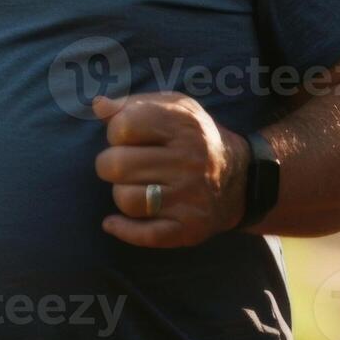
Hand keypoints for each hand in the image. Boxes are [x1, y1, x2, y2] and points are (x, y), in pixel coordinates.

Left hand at [92, 92, 248, 247]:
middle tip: (127, 165)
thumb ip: (132, 104)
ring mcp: (190, 197)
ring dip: (121, 193)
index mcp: (183, 125)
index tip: (128, 137)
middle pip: (116, 165)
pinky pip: (144, 235)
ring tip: (135, 186)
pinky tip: (113, 222)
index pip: (123, 126)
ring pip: (125, 199)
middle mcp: (189, 160)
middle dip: (111, 164)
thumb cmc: (194, 138)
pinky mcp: (189, 228)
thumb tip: (98, 106)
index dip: (116, 131)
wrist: (242, 179)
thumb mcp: (173, 108)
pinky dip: (122, 229)